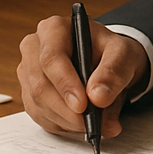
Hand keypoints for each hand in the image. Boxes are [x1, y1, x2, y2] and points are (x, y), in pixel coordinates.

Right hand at [17, 14, 149, 139]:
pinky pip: (39, 115)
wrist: (110, 64)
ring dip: (66, 119)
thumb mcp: (123, 55)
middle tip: (90, 123)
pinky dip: (61, 124)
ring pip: (39, 104)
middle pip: (41, 85)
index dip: (65, 84)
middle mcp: (34, 48)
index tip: (82, 105)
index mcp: (54, 29)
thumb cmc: (113, 53)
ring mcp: (29, 72)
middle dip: (67, 109)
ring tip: (92, 122)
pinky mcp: (29, 93)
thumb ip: (114, 72)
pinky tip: (78, 122)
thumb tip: (98, 97)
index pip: (51, 58)